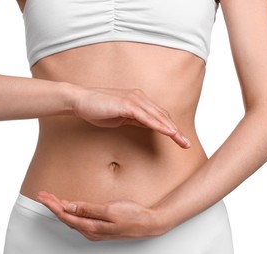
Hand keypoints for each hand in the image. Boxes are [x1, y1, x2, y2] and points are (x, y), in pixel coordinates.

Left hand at [36, 191, 164, 240]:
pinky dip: (70, 211)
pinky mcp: (99, 227)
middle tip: (43, 195)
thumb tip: (70, 207)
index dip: (52, 205)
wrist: (148, 224)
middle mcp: (90, 231)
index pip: (65, 215)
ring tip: (51, 199)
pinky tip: (68, 206)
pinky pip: (78, 220)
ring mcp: (94, 230)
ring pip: (71, 219)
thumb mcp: (110, 210)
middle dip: (52, 205)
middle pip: (65, 217)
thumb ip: (88, 209)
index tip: (43, 196)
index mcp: (91, 226)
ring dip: (60, 208)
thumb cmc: (132, 216)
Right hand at [72, 85, 189, 148]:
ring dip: (171, 129)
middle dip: (175, 130)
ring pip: (158, 116)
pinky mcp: (127, 104)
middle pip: (162, 115)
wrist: (81, 100)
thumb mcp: (120, 117)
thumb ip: (134, 119)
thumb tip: (146, 124)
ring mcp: (134, 100)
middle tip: (186, 143)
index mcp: (138, 100)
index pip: (158, 115)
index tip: (178, 139)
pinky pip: (147, 117)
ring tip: (181, 140)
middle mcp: (139, 98)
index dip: (170, 127)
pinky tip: (167, 132)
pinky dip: (158, 125)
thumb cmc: (97, 109)